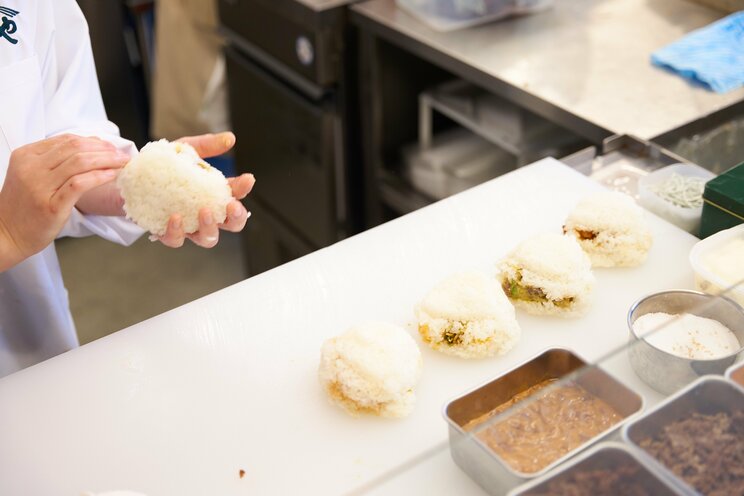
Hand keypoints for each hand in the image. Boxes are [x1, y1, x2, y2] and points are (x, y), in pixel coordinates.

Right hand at [0, 135, 128, 270]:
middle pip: (75, 148)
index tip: (111, 147)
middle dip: (104, 149)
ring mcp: (39, 186)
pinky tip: (112, 175)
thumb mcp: (31, 175)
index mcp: (26, 156)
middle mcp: (31, 168)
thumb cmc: (24, 206)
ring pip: (79, 162)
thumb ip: (53, 161)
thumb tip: (90, 149)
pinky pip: (79, 184)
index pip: (66, 140)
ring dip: (107, 160)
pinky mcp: (50, 205)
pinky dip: (99, 176)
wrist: (6, 234)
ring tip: (122, 163)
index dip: (93, 141)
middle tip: (122, 155)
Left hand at [157, 132, 254, 248]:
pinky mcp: (166, 232)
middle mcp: (204, 213)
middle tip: (231, 206)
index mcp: (212, 193)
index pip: (235, 195)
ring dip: (210, 228)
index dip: (243, 189)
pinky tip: (176, 217)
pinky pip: (176, 240)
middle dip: (236, 218)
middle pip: (231, 225)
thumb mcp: (184, 151)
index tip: (247, 179)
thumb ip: (206, 145)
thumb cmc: (161, 168)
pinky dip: (177, 231)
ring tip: (205, 212)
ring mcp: (187, 226)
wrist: (129, 178)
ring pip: (208, 239)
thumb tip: (230, 138)